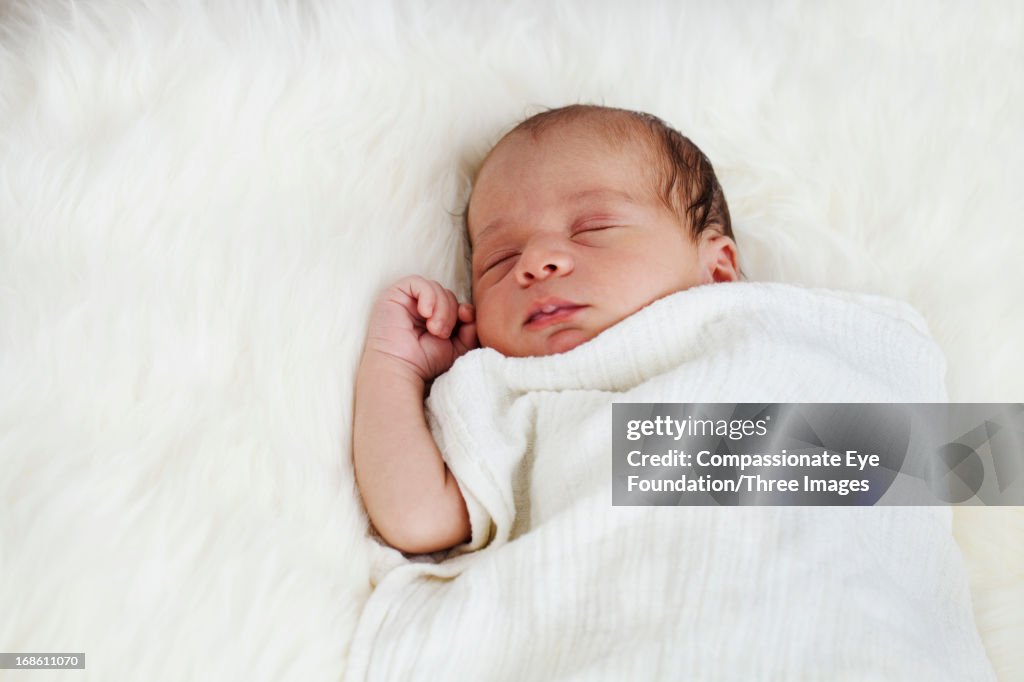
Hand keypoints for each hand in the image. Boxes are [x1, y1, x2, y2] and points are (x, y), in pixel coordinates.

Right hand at [363, 276, 477, 381]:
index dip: (464, 309)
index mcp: (434, 316)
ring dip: (441, 308)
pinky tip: (425, 314)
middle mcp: (421, 305)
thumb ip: (469, 331)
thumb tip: (468, 311)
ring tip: (434, 330)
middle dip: (450, 312)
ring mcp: (408, 299)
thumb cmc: (425, 361)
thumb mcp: (456, 347)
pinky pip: (417, 282)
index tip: (466, 319)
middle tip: (442, 334)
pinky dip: (428, 297)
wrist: (401, 368)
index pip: (455, 303)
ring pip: (435, 287)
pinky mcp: (395, 294)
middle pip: (447, 293)